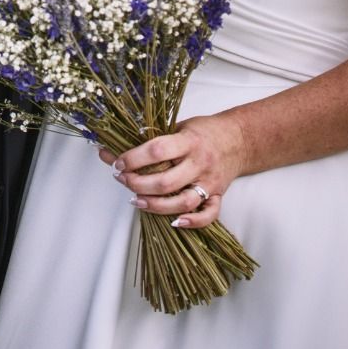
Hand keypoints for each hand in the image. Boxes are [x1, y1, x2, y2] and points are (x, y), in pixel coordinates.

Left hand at [98, 112, 247, 226]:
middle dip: (138, 183)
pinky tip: (173, 222)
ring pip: (183, 202)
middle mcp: (200, 163)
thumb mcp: (176, 126)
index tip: (117, 163)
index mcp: (189, 140)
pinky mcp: (218, 196)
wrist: (240, 139)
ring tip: (135, 200)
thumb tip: (108, 150)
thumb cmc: (203, 131)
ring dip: (156, 205)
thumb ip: (148, 139)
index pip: (157, 150)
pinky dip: (192, 222)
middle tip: (122, 179)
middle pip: (166, 181)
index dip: (134, 158)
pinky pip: (208, 215)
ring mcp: (210, 182)